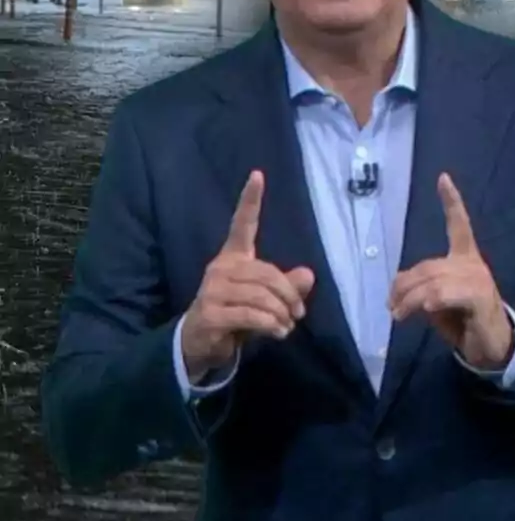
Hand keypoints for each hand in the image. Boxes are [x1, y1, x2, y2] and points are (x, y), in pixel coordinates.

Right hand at [180, 171, 314, 382]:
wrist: (201, 345)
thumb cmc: (236, 316)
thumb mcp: (266, 301)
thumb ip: (287, 287)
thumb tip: (308, 275)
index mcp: (234, 257)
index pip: (242, 224)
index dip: (250, 200)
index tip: (258, 174)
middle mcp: (220, 267)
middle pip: (267, 273)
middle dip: (289, 295)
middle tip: (298, 314)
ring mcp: (211, 289)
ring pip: (261, 296)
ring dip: (280, 314)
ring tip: (286, 326)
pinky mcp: (209, 312)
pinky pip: (250, 314)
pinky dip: (269, 324)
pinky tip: (277, 332)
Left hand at [388, 174, 512, 369]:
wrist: (493, 345)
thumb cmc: (465, 321)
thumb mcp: (438, 302)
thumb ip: (423, 288)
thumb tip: (398, 291)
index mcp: (465, 258)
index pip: (459, 224)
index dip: (452, 201)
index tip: (443, 178)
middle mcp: (472, 263)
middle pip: (427, 266)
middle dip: (403, 286)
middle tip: (391, 307)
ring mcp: (477, 278)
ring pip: (432, 282)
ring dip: (410, 300)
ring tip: (399, 316)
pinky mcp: (479, 296)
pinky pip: (444, 294)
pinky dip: (428, 302)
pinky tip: (422, 311)